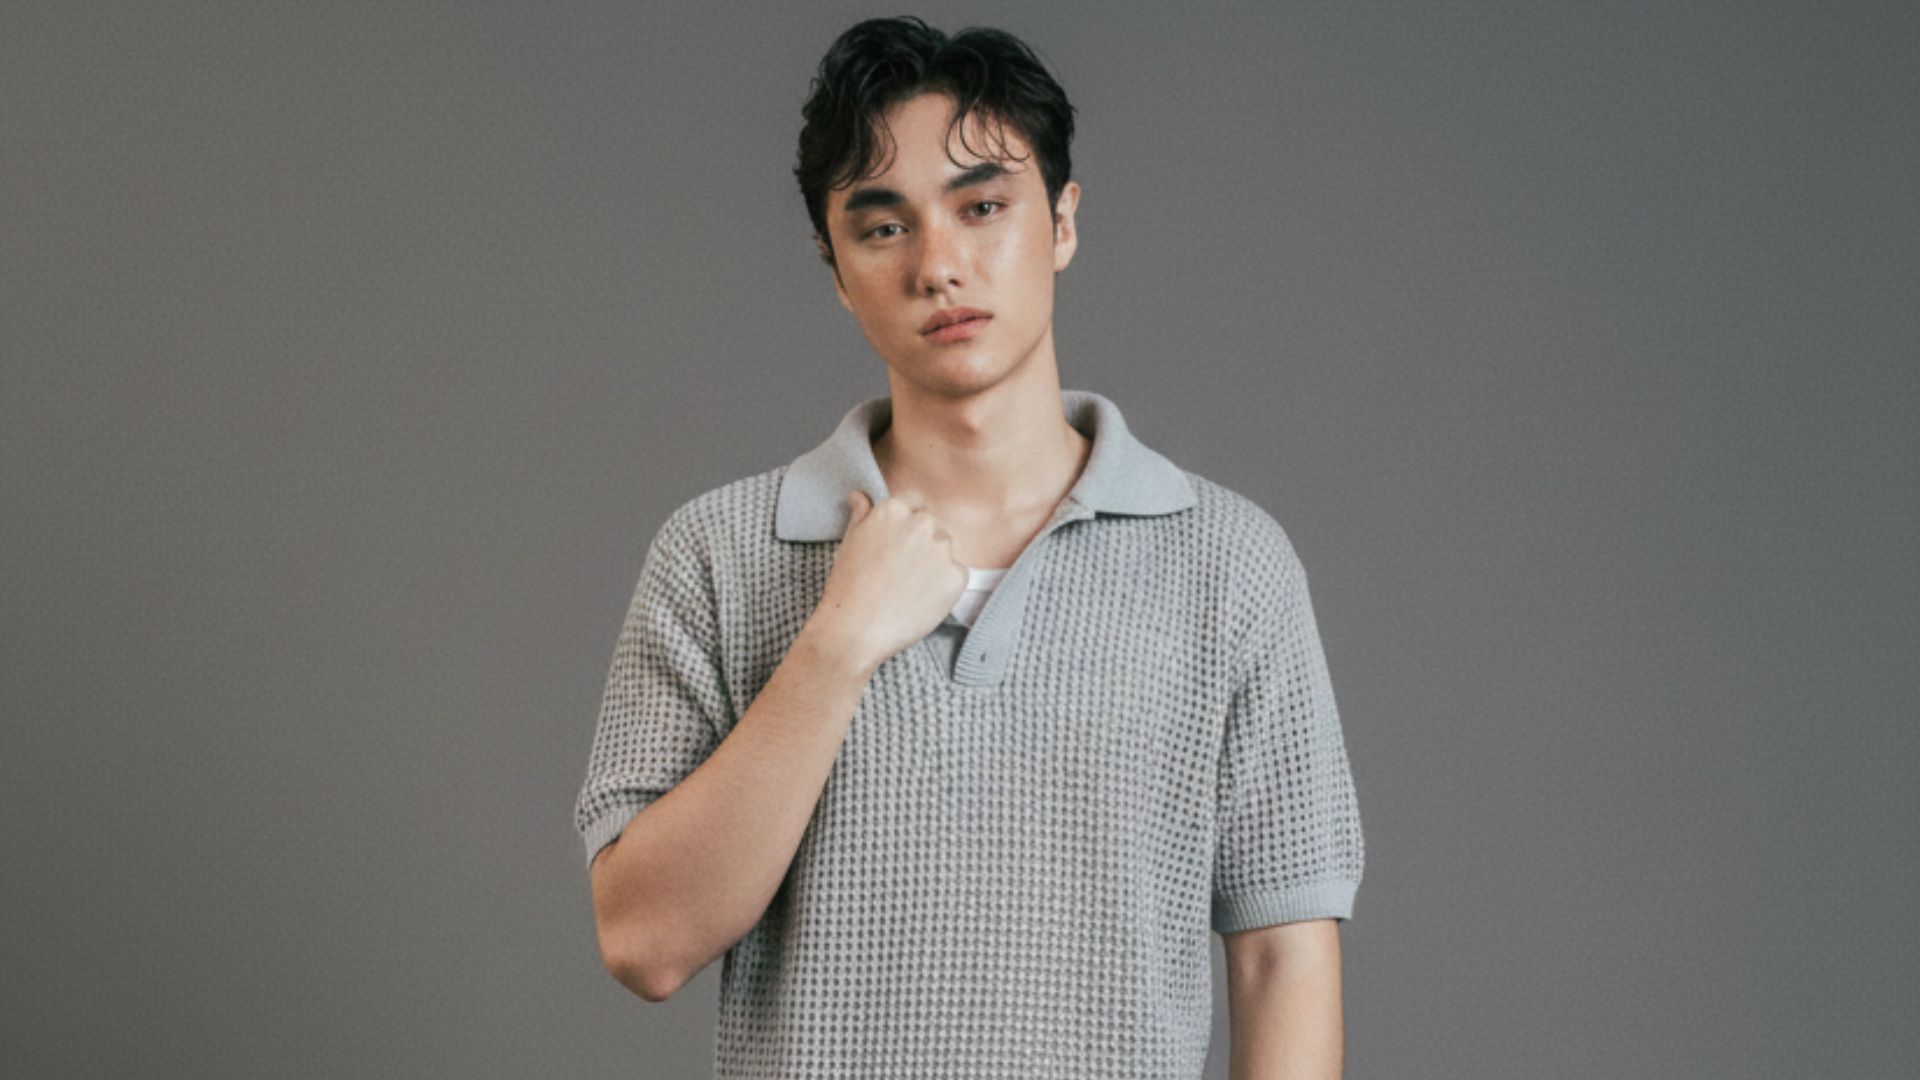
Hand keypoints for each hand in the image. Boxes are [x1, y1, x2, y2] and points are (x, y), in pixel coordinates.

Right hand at [804, 489, 967, 672]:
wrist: (857, 629)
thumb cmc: (848, 586)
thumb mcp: (850, 542)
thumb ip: (862, 514)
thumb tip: (860, 495)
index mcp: (894, 509)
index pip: (914, 505)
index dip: (905, 528)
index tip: (895, 548)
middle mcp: (922, 524)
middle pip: (932, 527)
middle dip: (921, 544)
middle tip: (900, 572)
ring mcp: (942, 550)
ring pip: (945, 551)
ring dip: (934, 564)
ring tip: (908, 588)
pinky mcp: (956, 576)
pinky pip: (957, 575)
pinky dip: (944, 587)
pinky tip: (920, 600)